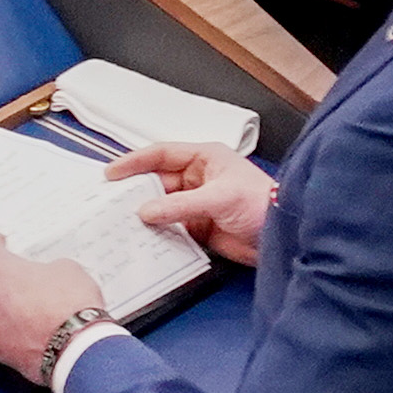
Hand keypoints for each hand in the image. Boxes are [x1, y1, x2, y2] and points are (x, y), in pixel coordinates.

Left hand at [0, 233, 105, 380]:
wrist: (77, 349)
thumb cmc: (71, 309)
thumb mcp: (67, 269)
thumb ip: (45, 267)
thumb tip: (47, 275)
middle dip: (2, 280)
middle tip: (25, 283)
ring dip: (2, 307)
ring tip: (30, 310)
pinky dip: (6, 332)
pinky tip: (26, 331)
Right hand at [108, 139, 275, 264]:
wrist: (282, 237)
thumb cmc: (262, 204)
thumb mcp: (220, 198)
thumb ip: (180, 205)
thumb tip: (146, 210)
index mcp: (204, 158)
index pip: (161, 154)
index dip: (134, 162)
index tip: (111, 173)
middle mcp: (197, 178)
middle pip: (156, 181)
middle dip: (135, 191)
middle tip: (109, 202)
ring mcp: (196, 203)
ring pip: (160, 205)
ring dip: (143, 214)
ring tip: (119, 221)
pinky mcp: (197, 226)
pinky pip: (169, 227)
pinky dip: (155, 232)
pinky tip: (141, 238)